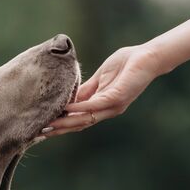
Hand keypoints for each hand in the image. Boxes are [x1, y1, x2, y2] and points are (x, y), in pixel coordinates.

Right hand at [43, 44, 160, 136]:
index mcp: (103, 106)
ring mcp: (112, 106)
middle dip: (60, 130)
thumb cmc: (126, 64)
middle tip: (40, 133)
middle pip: (80, 125)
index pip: (79, 120)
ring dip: (66, 123)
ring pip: (85, 119)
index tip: (44, 128)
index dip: (62, 125)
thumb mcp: (99, 79)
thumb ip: (85, 90)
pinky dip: (78, 108)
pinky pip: (94, 105)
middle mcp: (107, 110)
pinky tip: (65, 109)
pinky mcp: (116, 97)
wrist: (148, 56)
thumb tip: (67, 99)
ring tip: (49, 125)